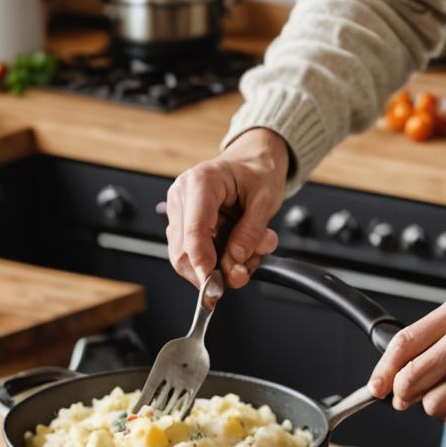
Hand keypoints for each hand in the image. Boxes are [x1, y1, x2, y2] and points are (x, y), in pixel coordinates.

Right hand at [164, 128, 288, 290]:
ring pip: (186, 257)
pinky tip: (237, 250)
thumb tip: (235, 262)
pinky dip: (216, 261)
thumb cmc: (257, 172)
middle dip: (212, 271)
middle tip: (242, 275)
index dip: (204, 264)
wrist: (252, 160)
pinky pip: (193, 253)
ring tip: (249, 255)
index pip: (195, 232)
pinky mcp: (182, 223)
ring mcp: (179, 210)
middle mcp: (182, 195)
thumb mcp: (265, 200)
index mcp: (201, 182)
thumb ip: (250, 233)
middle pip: (183, 251)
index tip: (216, 286)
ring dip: (218, 267)